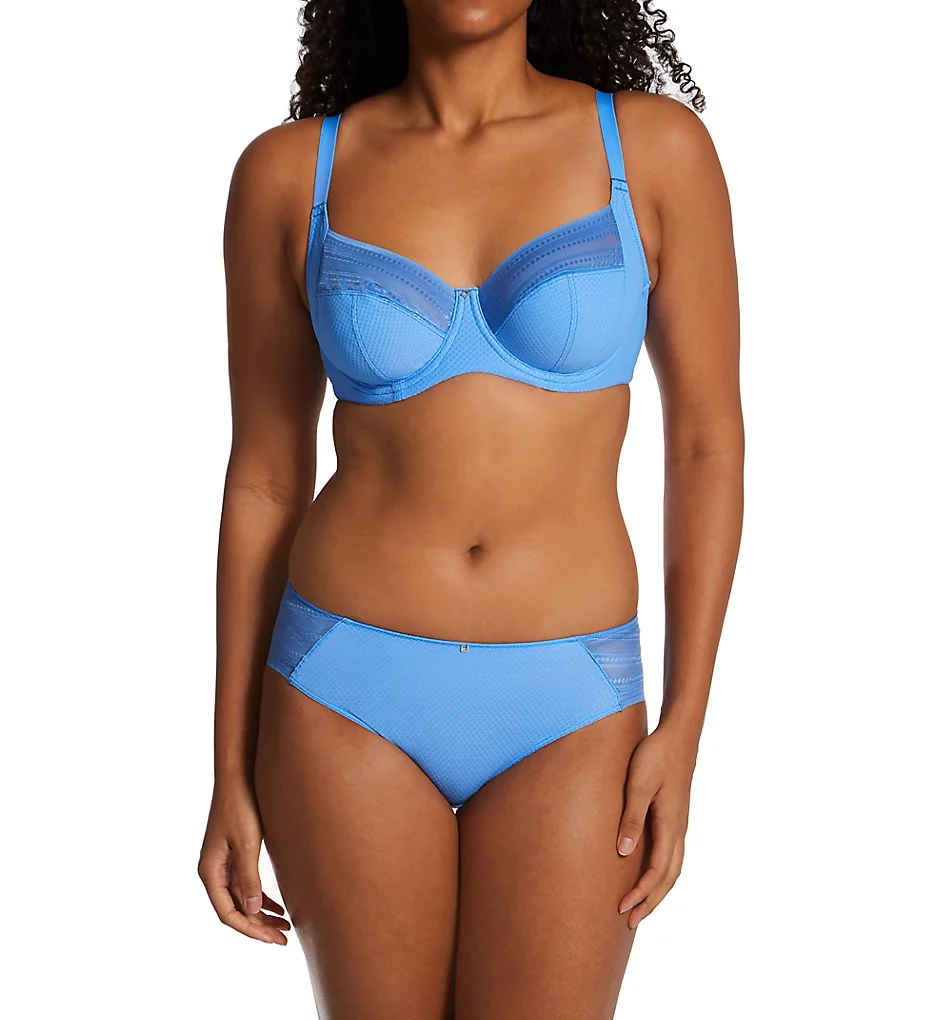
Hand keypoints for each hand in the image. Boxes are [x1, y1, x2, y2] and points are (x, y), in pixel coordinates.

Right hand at [198, 783, 290, 944]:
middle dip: (258, 926)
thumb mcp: (247, 843)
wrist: (239, 775)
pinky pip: (246, 885)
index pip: (227, 913)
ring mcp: (224, 864)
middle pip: (235, 910)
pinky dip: (261, 897)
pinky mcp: (235, 854)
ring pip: (242, 899)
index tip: (273, 938)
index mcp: (210, 871)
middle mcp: (213, 871)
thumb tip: (254, 909)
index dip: (250, 929)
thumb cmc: (241, 806)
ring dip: (262, 913)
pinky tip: (278, 906)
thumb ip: (249, 877)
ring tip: (285, 926)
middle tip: (284, 939)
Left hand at [616, 724, 696, 927]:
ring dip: (657, 890)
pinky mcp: (676, 816)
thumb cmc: (655, 755)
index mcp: (670, 824)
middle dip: (651, 901)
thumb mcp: (638, 784)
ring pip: (673, 868)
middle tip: (630, 921)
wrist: (678, 734)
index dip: (641, 893)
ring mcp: (680, 823)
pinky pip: (671, 854)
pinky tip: (648, 873)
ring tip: (639, 906)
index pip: (658, 871)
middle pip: (669, 877)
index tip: (622, 909)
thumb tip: (624, 852)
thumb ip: (632, 817)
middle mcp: (679, 829)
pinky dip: (661, 872)